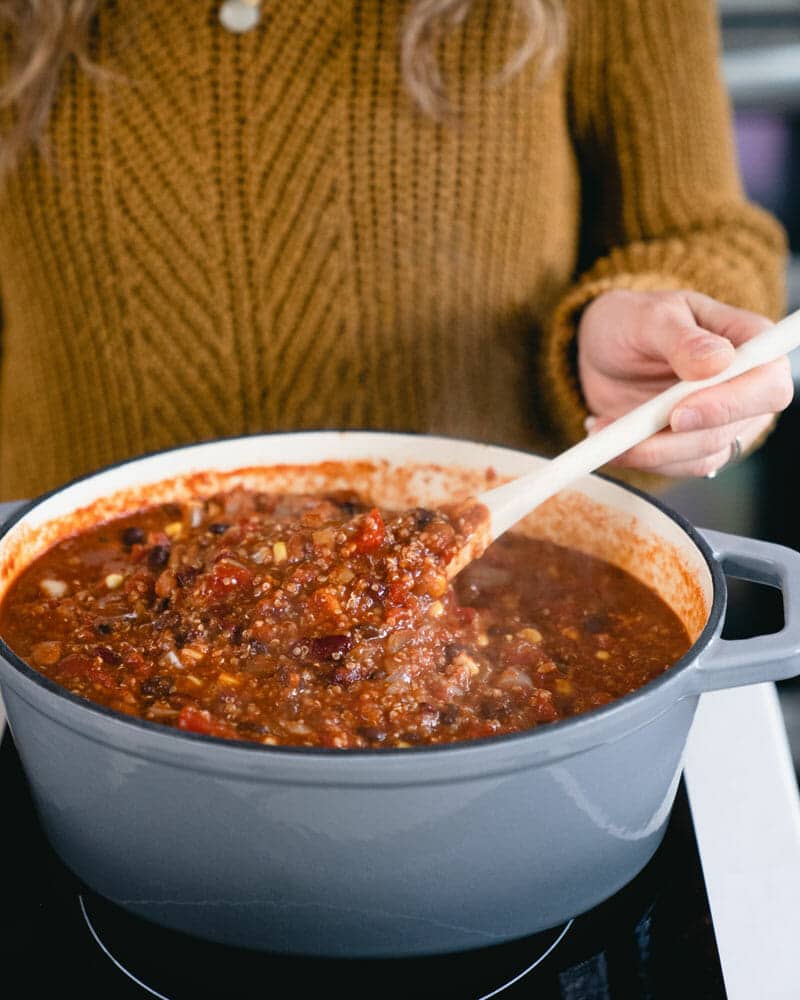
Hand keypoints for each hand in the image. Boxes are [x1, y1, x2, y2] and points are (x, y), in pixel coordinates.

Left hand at [577, 289, 794, 476]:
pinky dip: (642, 458)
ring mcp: (726, 422)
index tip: (680, 412)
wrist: (605, 351)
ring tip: (603, 430)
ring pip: (704, 453)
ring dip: (651, 450)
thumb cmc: (635, 322)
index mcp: (753, 342)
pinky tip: (612, 441)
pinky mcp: (697, 447)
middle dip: (681, 436)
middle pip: (735, 427)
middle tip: (632, 431)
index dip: (730, 404)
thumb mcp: (651, 317)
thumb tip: (717, 361)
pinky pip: (679, 466)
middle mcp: (749, 387)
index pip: (768, 384)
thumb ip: (683, 339)